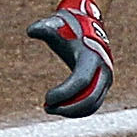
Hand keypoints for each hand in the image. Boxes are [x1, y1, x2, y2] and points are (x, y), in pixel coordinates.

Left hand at [27, 0, 113, 116]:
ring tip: (50, 108)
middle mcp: (103, 70)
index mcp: (92, 56)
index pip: (81, 81)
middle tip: (46, 108)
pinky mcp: (103, 86)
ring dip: (71, 111)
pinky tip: (59, 109)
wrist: (87, 26)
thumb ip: (43, 28)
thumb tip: (30, 30)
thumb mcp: (56, 25)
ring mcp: (106, 79)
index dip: (64, 93)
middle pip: (89, 98)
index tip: (46, 98)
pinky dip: (78, 111)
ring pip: (92, 104)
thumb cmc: (67, 27)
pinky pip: (94, 104)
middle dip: (68, 107)